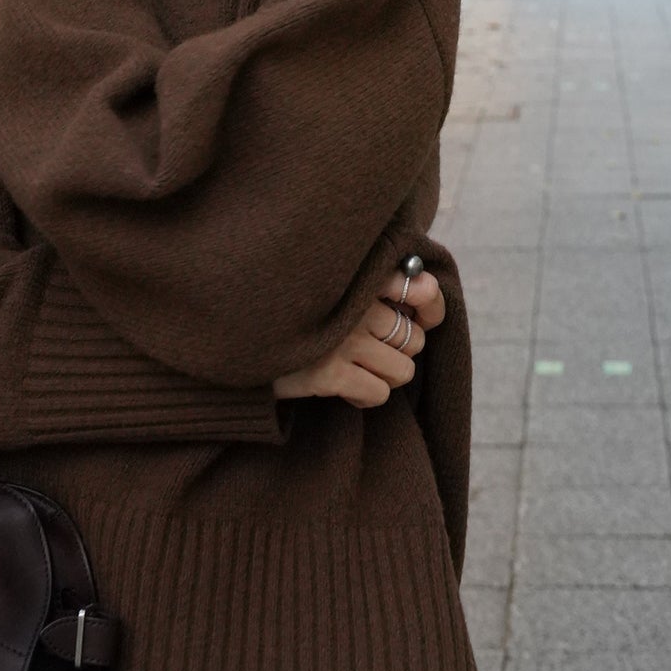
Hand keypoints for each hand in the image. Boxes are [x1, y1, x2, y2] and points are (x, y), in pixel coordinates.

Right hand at [274, 262, 444, 407]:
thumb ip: (381, 282)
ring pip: (403, 371)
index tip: (414, 318)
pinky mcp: (329, 374)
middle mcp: (357, 304)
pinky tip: (342, 385)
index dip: (430, 310)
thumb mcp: (338, 282)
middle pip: (415, 339)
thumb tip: (429, 294)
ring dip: (383, 377)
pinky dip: (364, 396)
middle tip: (369, 349)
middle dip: (397, 351)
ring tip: (356, 368)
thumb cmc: (297, 308)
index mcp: (361, 275)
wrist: (239, 337)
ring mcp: (344, 339)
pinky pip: (378, 394)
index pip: (425, 291)